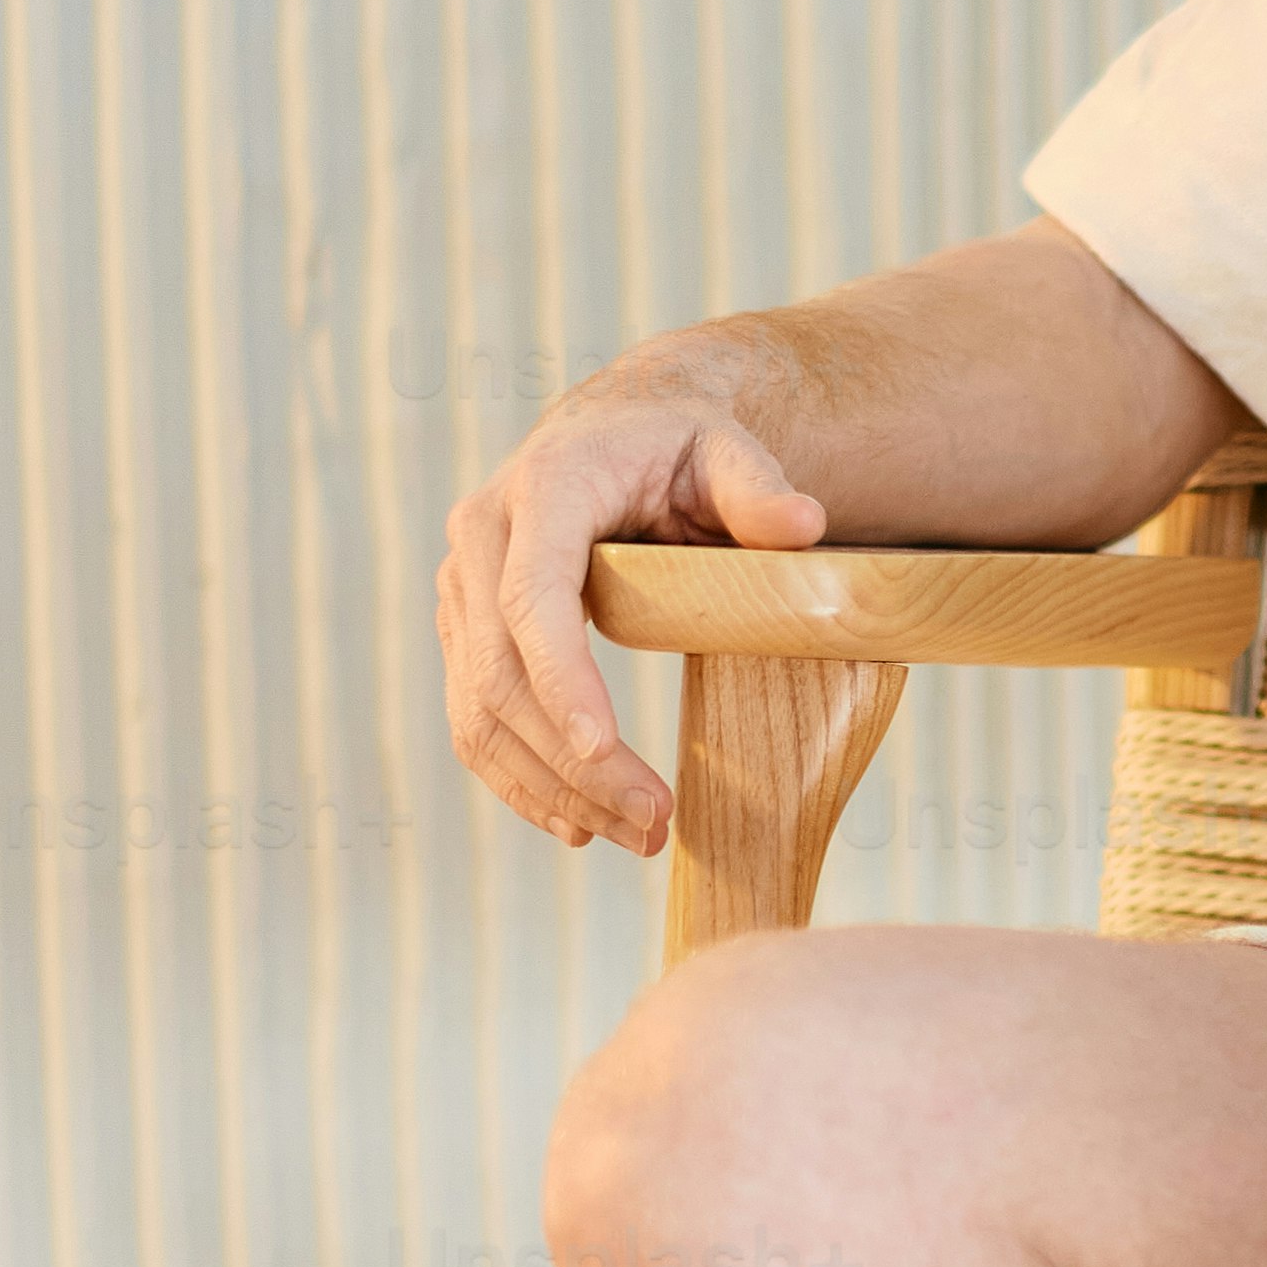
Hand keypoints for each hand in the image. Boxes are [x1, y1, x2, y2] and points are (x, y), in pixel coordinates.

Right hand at [436, 367, 827, 853]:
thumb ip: (760, 488)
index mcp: (541, 490)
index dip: (560, 678)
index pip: (532, 596)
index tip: (601, 751)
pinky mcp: (463, 629)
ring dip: (547, 787)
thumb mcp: (728, 449)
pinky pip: (473, 718)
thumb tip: (805, 526)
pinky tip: (576, 824)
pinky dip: (518, 778)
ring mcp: (461, 588)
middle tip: (654, 826)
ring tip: (632, 838)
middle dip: (571, 762)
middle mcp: (480, 538)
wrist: (614, 428)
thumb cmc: (678, 442)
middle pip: (502, 672)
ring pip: (479, 710)